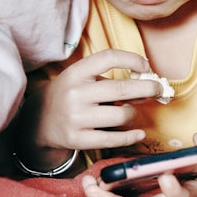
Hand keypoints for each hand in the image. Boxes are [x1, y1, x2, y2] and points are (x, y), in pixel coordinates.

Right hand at [17, 49, 163, 170]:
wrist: (38, 122)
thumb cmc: (69, 95)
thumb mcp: (81, 80)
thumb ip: (108, 80)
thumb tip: (146, 86)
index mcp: (76, 72)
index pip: (108, 58)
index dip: (132, 59)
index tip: (146, 66)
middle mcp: (75, 93)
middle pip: (121, 89)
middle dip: (147, 88)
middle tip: (158, 89)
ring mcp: (75, 117)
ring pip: (120, 114)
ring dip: (133, 113)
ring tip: (130, 112)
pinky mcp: (77, 139)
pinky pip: (112, 138)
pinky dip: (131, 136)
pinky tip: (139, 133)